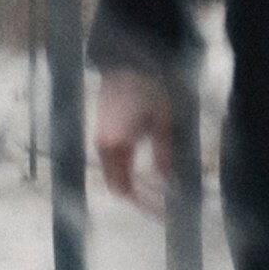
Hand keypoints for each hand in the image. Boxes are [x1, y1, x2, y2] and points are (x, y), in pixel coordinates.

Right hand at [95, 68, 177, 215]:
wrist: (130, 58)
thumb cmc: (150, 87)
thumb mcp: (164, 121)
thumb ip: (164, 153)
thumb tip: (167, 178)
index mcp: (115, 145)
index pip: (125, 188)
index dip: (145, 203)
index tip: (164, 211)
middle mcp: (103, 145)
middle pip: (117, 184)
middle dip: (140, 196)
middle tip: (163, 202)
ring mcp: (101, 136)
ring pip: (115, 172)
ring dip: (134, 183)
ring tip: (159, 187)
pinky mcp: (104, 128)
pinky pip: (113, 160)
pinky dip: (128, 169)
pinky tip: (147, 167)